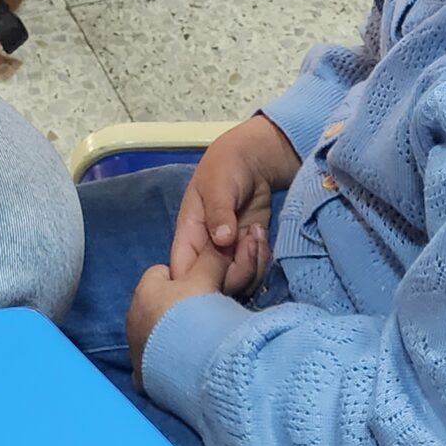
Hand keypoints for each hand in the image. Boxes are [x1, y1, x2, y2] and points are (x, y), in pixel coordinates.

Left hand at [126, 255, 227, 378]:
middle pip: (157, 305)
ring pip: (154, 335)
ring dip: (170, 337)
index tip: (202, 291)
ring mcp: (135, 349)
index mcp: (144, 291)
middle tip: (202, 319)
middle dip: (176, 310)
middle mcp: (132, 319)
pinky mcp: (142, 375)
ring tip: (197, 344)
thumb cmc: (196, 318)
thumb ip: (211, 259)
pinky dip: (164, 365)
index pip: (162, 273)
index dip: (185, 280)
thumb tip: (221, 239)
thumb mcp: (206, 282)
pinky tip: (182, 367)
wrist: (193, 366)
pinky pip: (151, 365)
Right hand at [171, 115, 299, 296]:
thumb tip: (222, 240)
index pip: (183, 273)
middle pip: (213, 286)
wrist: (254, 160)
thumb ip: (218, 211)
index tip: (221, 268)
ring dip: (252, 265)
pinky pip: (254, 273)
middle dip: (236, 271)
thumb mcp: (218, 184)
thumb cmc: (227, 166)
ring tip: (256, 233)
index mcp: (188, 236)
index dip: (197, 282)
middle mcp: (205, 252)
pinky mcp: (249, 254)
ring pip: (237, 284)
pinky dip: (262, 260)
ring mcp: (228, 256)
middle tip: (248, 241)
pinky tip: (261, 235)